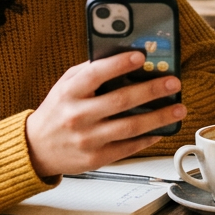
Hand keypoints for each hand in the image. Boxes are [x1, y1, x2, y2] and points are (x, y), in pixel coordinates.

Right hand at [24, 51, 185, 177]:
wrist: (36, 148)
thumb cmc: (57, 111)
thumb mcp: (65, 85)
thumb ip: (89, 71)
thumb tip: (123, 57)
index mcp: (70, 93)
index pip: (96, 74)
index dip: (119, 64)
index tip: (141, 56)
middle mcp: (78, 116)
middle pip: (120, 101)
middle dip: (151, 90)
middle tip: (173, 82)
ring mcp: (87, 139)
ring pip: (130, 127)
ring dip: (158, 117)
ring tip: (178, 108)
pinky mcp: (96, 158)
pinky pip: (128, 147)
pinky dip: (148, 138)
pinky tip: (161, 129)